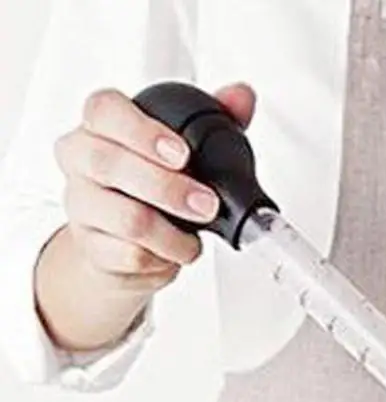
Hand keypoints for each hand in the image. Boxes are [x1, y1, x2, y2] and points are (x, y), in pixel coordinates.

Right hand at [35, 83, 255, 350]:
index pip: (104, 110)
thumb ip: (216, 117)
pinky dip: (163, 259)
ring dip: (174, 235)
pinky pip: (131, 256)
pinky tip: (173, 254)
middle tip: (207, 205)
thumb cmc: (149, 189)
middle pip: (110, 164)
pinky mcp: (92, 248)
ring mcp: (82, 206)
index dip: (143, 130)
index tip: (182, 153)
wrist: (118, 248)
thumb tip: (242, 96)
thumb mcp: (181, 149)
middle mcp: (82, 162)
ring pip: (127, 218)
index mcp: (101, 127)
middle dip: (169, 189)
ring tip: (194, 241)